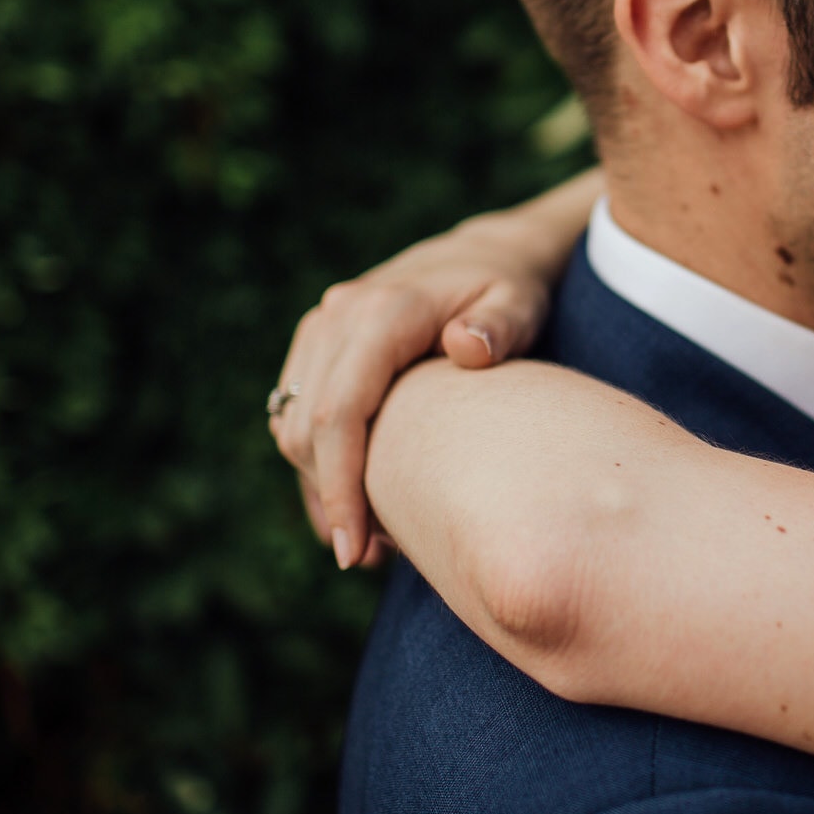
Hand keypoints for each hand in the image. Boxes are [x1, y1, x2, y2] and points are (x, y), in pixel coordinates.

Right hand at [270, 169, 600, 567]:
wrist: (486, 256)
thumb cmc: (511, 289)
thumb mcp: (520, 303)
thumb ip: (500, 326)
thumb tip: (467, 348)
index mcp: (384, 311)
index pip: (341, 412)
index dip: (340, 487)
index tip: (354, 551)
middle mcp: (339, 315)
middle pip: (308, 428)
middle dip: (331, 500)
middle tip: (373, 557)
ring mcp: (322, 327)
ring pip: (293, 425)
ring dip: (320, 487)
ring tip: (370, 541)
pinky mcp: (317, 343)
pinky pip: (296, 414)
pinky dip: (316, 464)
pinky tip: (355, 507)